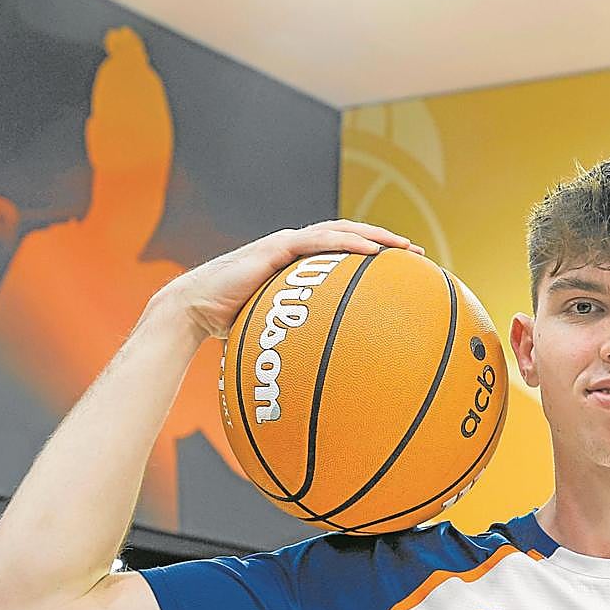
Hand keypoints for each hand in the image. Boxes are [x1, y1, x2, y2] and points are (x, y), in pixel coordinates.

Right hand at [156, 220, 423, 339]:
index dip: (373, 254)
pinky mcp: (274, 248)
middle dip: (384, 240)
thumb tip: (326, 378)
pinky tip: (372, 253)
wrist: (193, 312)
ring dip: (374, 236)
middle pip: (349, 236)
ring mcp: (285, 245)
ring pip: (339, 231)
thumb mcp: (274, 332)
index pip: (342, 252)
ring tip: (403, 247)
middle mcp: (295, 250)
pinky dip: (347, 244)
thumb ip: (301, 340)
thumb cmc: (231, 326)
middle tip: (415, 253)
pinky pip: (318, 243)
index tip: (404, 267)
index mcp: (297, 266)